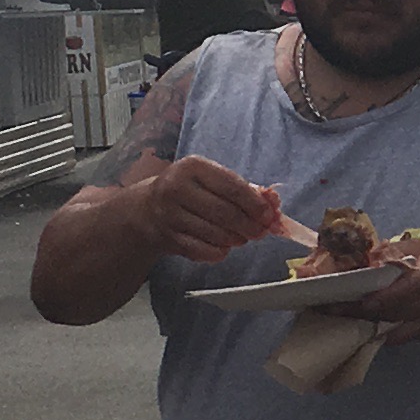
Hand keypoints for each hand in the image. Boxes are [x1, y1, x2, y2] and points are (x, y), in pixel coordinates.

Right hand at [141, 153, 285, 263]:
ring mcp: (169, 215)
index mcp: (192, 167)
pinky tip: (224, 247)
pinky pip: (202, 250)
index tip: (269, 216)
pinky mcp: (167, 238)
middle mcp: (176, 188)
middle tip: (261, 232)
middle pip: (225, 213)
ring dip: (235, 239)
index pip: (232, 186)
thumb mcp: (209, 179)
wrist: (146, 210)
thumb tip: (273, 203)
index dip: (255, 204)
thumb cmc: (189, 191)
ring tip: (241, 238)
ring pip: (215, 234)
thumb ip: (241, 188)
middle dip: (249, 225)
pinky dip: (218, 252)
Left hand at [340, 237, 419, 342]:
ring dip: (363, 322)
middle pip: (392, 311)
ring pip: (392, 326)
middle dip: (359, 311)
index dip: (384, 298)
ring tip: (336, 317)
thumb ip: (398, 249)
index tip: (360, 301)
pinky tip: (358, 325)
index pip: (407, 290)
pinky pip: (398, 335)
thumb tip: (365, 253)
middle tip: (328, 308)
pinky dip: (378, 331)